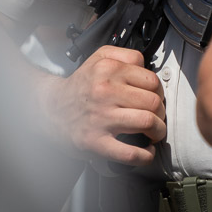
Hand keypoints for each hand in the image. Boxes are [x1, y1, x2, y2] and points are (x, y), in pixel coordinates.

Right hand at [41, 46, 166, 166]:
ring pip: (147, 122)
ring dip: (158, 131)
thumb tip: (149, 67)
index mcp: (108, 69)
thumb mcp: (99, 58)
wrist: (50, 109)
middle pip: (154, 102)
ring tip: (154, 133)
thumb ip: (127, 56)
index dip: (159, 92)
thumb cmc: (79, 86)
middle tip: (157, 117)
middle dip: (161, 112)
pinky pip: (130, 152)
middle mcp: (105, 92)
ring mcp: (101, 118)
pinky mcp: (95, 141)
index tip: (156, 99)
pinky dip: (145, 155)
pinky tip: (146, 152)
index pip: (152, 80)